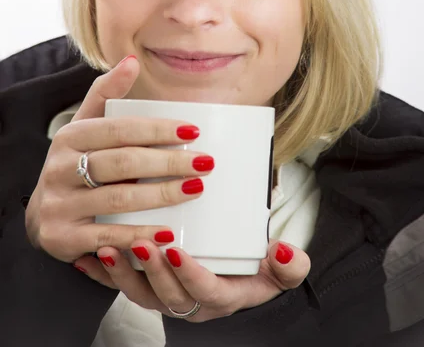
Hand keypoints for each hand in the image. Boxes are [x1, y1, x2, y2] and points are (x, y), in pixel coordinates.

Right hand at [24, 55, 212, 262]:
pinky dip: (141, 234)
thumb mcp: (85, 126)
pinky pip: (108, 237)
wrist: (43, 214)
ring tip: (196, 189)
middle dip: (168, 162)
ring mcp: (60, 204)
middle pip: (123, 163)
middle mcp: (60, 168)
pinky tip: (170, 232)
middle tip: (205, 163)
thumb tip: (132, 61)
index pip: (120, 129)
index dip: (158, 130)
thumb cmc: (76, 163)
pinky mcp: (63, 237)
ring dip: (162, 195)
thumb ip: (105, 93)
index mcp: (71, 136)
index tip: (194, 132)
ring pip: (118, 199)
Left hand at [72, 237, 310, 322]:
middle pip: (166, 295)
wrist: (235, 275)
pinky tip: (88, 258)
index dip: (190, 275)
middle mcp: (189, 302)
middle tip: (141, 243)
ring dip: (121, 273)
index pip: (205, 293)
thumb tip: (281, 250)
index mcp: (221, 298)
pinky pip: (122, 285)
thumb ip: (290, 266)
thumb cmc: (254, 270)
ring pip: (139, 293)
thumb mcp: (281, 271)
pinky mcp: (147, 286)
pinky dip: (103, 274)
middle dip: (151, 271)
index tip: (178, 251)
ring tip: (108, 249)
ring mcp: (165, 296)